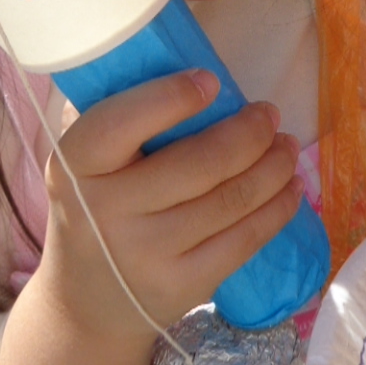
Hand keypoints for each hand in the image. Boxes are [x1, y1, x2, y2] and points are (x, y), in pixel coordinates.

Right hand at [0, 71, 302, 364]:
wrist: (85, 301)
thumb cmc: (94, 209)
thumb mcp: (83, 164)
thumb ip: (118, 119)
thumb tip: (183, 63)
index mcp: (75, 167)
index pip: (119, 124)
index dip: (171, 99)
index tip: (211, 81)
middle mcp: (107, 212)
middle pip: (200, 163)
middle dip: (250, 131)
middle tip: (268, 113)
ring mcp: (147, 254)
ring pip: (232, 200)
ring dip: (274, 165)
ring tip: (286, 145)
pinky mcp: (184, 285)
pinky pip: (244, 240)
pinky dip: (277, 209)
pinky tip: (290, 187)